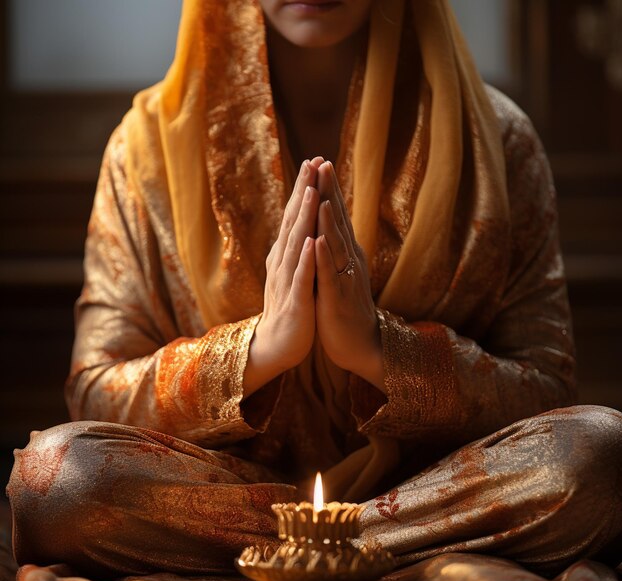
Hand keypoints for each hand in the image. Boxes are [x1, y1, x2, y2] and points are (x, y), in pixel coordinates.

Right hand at [244, 159, 322, 396]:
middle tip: (311, 161)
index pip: (294, 217)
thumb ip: (294, 248)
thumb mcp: (292, 272)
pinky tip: (310, 242)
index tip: (313, 161)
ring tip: (310, 191)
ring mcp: (288, 282)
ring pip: (296, 244)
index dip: (303, 189)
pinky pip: (301, 278)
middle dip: (302, 191)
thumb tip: (299, 223)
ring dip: (302, 217)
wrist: (276, 345)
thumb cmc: (289, 307)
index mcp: (286, 255)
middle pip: (293, 222)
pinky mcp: (296, 302)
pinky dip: (305, 260)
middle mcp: (284, 263)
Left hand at [314, 161, 383, 389]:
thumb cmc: (346, 307)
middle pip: (339, 221)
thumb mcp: (340, 271)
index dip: (328, 189)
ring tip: (322, 193)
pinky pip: (330, 275)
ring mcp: (345, 278)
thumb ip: (335, 248)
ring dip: (329, 218)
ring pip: (336, 244)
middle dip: (330, 192)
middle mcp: (349, 260)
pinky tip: (318, 241)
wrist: (362, 344)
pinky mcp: (338, 298)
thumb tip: (327, 224)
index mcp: (346, 253)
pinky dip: (324, 257)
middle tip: (322, 162)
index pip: (336, 216)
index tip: (318, 162)